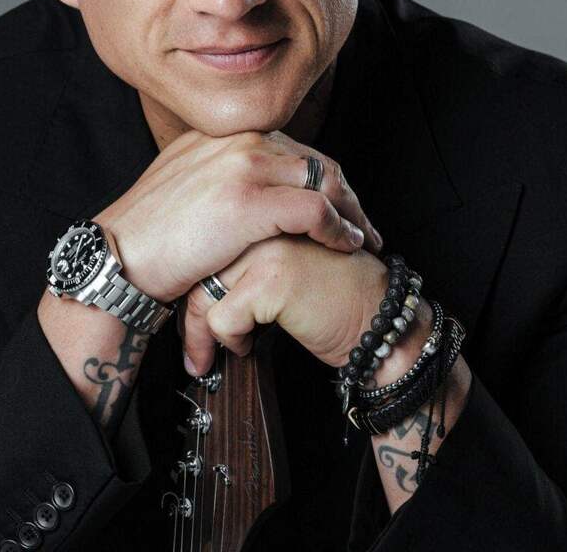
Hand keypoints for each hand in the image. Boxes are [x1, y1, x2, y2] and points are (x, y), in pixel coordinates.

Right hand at [94, 129, 383, 303]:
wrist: (120, 255)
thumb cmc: (149, 234)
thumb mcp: (184, 183)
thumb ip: (218, 173)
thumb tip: (245, 189)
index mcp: (223, 134)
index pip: (291, 147)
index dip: (321, 177)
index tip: (337, 204)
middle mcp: (238, 139)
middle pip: (314, 160)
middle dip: (345, 194)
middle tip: (363, 223)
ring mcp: (244, 166)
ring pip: (323, 180)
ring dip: (350, 212)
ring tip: (364, 238)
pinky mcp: (250, 200)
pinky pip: (316, 209)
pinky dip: (340, 229)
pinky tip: (347, 246)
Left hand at [179, 235, 412, 376]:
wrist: (378, 320)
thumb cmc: (335, 299)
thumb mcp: (282, 267)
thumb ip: (245, 260)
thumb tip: (191, 288)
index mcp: (268, 211)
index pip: (210, 241)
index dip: (193, 283)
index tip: (188, 316)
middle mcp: (266, 221)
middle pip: (201, 264)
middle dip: (189, 314)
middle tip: (191, 347)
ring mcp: (269, 246)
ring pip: (204, 290)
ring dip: (200, 332)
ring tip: (205, 355)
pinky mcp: (273, 278)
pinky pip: (223, 317)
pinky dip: (229, 340)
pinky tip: (247, 346)